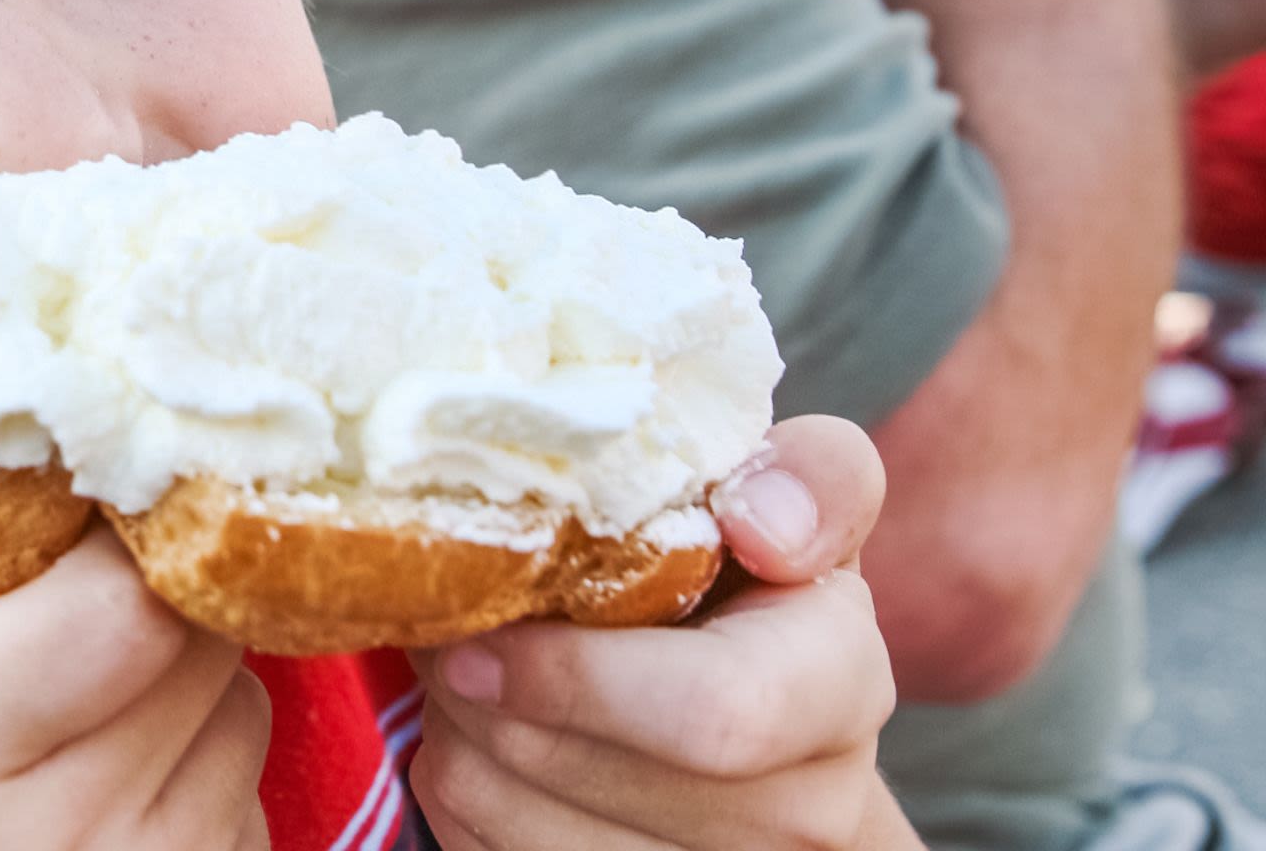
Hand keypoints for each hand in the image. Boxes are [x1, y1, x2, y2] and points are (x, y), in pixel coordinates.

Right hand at [0, 514, 271, 849]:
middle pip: (196, 632)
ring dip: (176, 687)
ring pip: (236, 704)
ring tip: (76, 727)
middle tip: (60, 617)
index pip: (123, 603)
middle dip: (139, 594)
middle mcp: (71, 839)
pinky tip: (110, 813)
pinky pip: (248, 795)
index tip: (52, 527)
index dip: (104, 537)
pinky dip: (198, 777)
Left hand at [408, 417, 920, 850]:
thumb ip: (812, 478)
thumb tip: (760, 521)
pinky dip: (456, 785)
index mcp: (838, 690)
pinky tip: (487, 733)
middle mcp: (798, 815)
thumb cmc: (755, 587)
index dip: (572, 675)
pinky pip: (481, 847)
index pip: (714, 714)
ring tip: (473, 669)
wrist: (768, 729)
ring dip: (453, 728)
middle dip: (472, 682)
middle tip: (453, 618)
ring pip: (502, 813)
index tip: (487, 627)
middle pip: (565, 764)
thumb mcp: (794, 506)